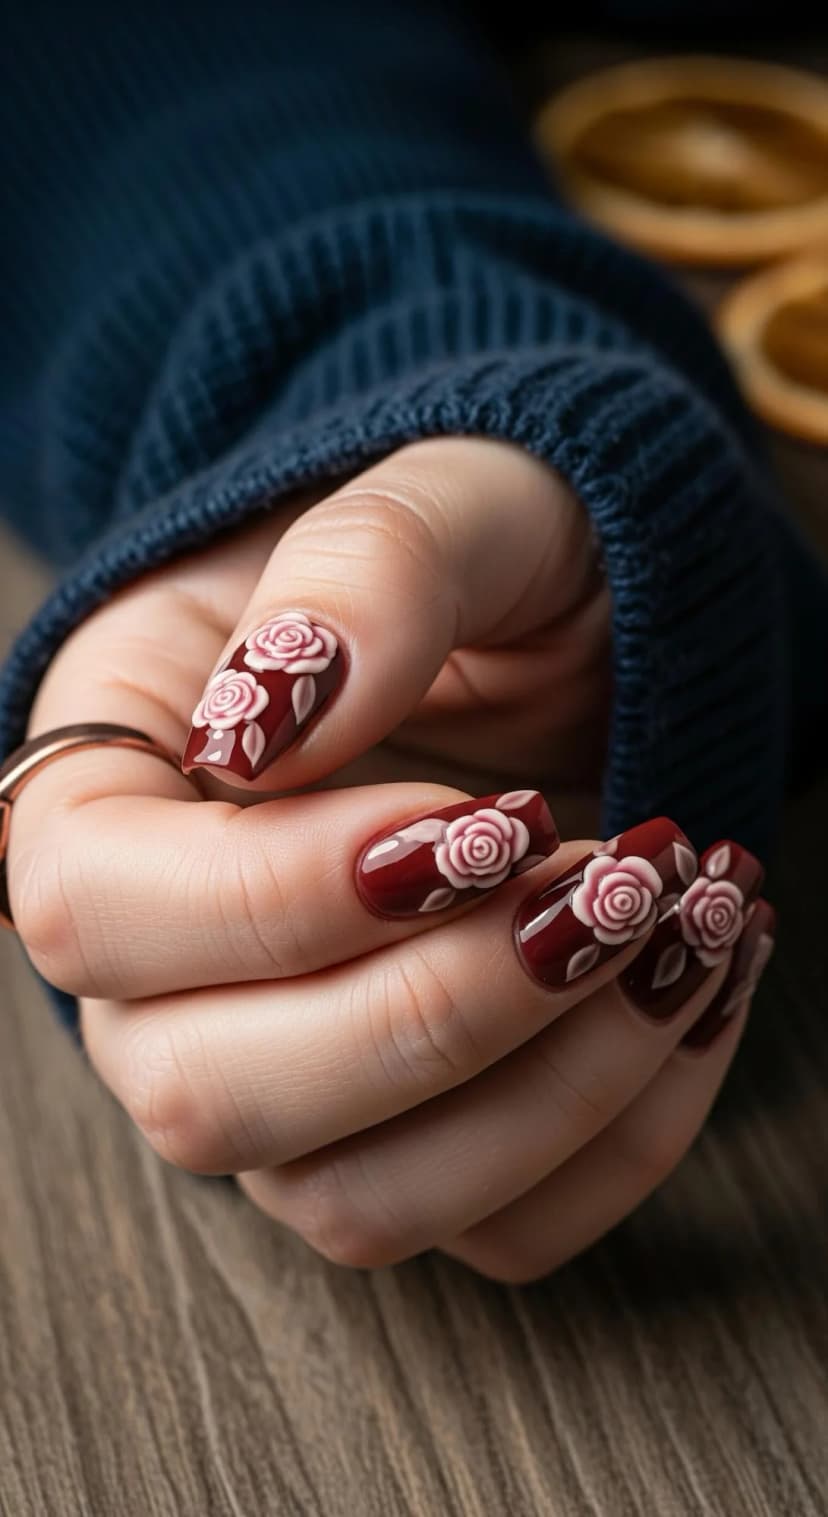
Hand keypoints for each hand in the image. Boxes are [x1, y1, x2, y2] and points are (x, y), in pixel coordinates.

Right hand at [7, 437, 769, 1279]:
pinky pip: (504, 1224)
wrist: (564, 625)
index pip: (97, 914)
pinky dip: (628, 1127)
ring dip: (554, 1087)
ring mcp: (293, 1074)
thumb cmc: (476, 553)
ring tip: (682, 920)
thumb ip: (361, 575)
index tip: (479, 824)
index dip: (282, 899)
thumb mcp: (440, 500)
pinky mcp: (424, 1132)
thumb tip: (266, 716)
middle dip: (438, 1013)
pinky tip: (699, 980)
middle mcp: (166, 973)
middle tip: (608, 881)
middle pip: (209, 1100)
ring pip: (361, 1202)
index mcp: (108, 794)